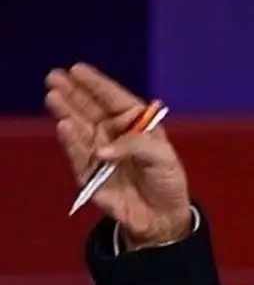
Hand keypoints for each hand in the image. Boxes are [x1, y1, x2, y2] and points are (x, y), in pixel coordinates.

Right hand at [45, 63, 192, 248]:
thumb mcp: (163, 158)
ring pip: (79, 127)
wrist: (162, 215)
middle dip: (73, 92)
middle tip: (54, 77)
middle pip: (89, 108)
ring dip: (66, 112)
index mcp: (135, 123)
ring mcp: (99, 152)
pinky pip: (78, 155)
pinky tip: (63, 125)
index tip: (78, 69)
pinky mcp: (90, 173)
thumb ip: (135, 147)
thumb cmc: (167, 180)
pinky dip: (71, 142)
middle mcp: (114, 133)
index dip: (96, 84)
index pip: (114, 98)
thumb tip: (103, 150)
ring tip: (54, 96)